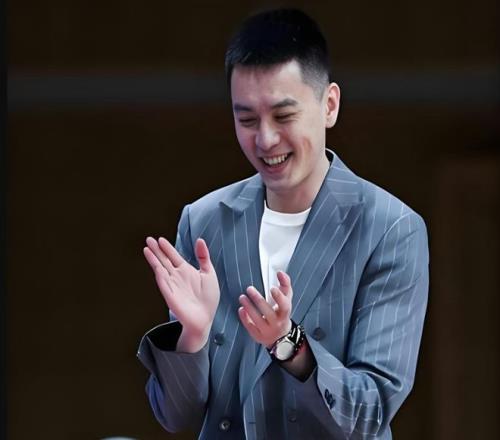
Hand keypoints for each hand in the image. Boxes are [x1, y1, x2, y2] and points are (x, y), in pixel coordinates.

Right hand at [143, 236, 219, 351]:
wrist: (206, 318)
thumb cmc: (208, 298)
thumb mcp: (209, 273)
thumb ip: (203, 257)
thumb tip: (199, 240)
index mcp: (185, 271)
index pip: (173, 256)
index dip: (167, 248)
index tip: (160, 239)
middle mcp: (176, 276)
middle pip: (164, 260)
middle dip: (156, 250)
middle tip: (148, 239)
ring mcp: (172, 286)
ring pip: (161, 269)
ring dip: (154, 260)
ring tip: (147, 249)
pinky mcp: (171, 296)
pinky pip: (164, 284)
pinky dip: (160, 276)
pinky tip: (156, 267)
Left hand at [238, 271, 292, 347]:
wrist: (281, 337)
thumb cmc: (282, 312)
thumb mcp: (286, 300)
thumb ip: (285, 285)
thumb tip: (280, 272)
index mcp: (285, 312)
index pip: (284, 305)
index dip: (279, 297)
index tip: (272, 288)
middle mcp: (276, 322)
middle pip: (268, 312)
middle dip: (258, 299)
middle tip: (249, 288)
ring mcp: (267, 330)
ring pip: (257, 319)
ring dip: (249, 307)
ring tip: (242, 297)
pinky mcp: (258, 335)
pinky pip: (250, 327)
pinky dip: (244, 318)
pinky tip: (241, 309)